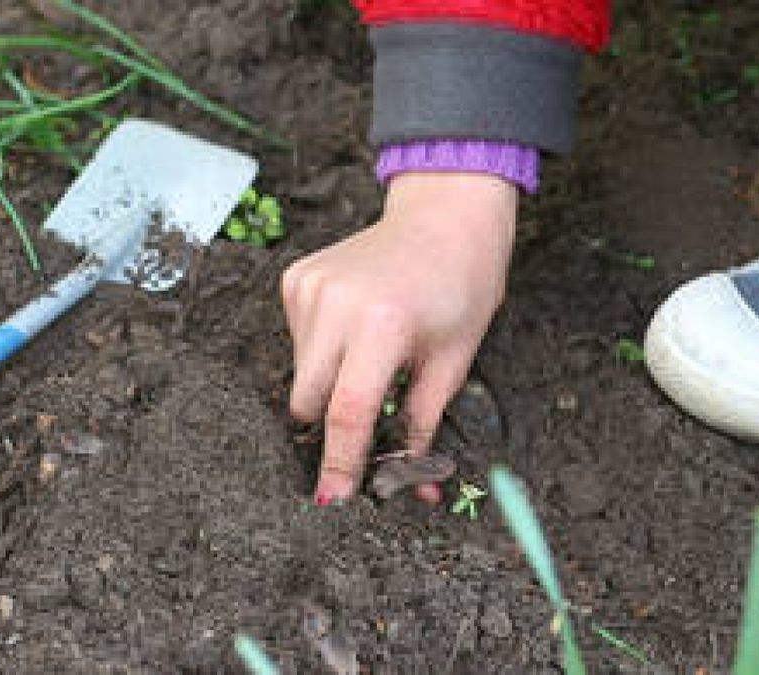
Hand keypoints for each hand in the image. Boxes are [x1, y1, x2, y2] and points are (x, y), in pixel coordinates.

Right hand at [281, 173, 516, 503]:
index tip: (333, 503)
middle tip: (370, 425)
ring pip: (301, 375)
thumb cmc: (463, 286)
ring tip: (376, 356)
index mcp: (383, 325)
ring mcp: (309, 287)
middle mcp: (336, 304)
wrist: (447, 215)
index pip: (347, 413)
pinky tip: (360, 329)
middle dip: (334, 427)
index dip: (340, 465)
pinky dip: (325, 352)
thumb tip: (413, 487)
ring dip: (332, 385)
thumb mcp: (453, 360)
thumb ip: (423, 424)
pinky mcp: (296, 278)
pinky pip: (299, 342)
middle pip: (310, 402)